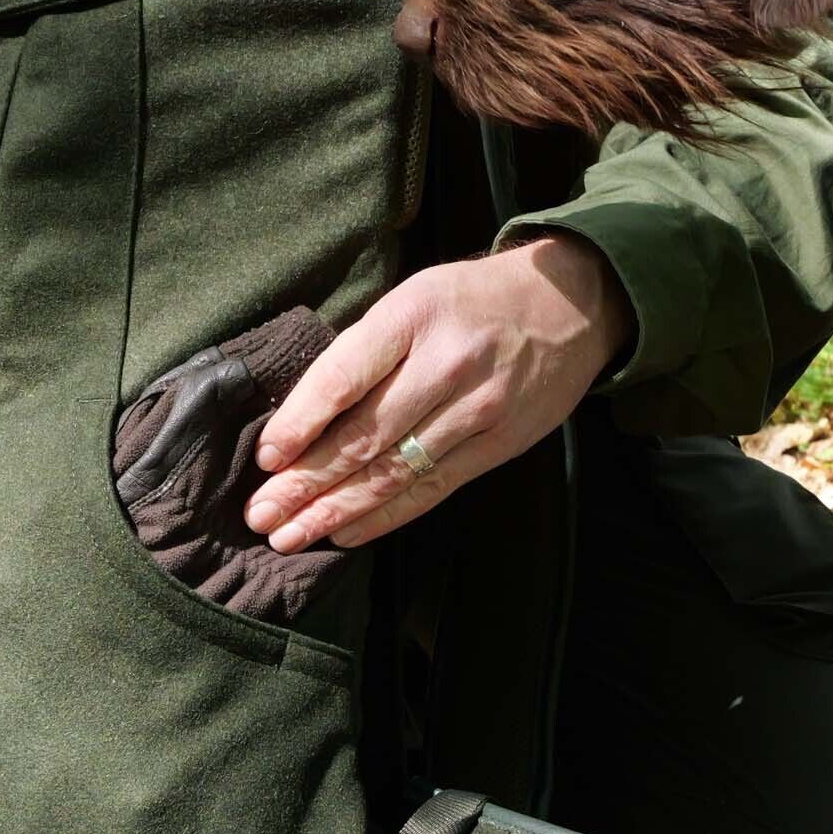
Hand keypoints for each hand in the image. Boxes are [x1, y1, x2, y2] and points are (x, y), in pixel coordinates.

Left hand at [245, 236, 633, 552]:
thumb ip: (367, 350)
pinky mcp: (501, 444)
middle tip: (261, 515)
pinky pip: (433, 489)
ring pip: (395, 472)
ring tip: (290, 535)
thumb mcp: (416, 298)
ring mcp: (479, 407)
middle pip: (365, 436)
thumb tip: (301, 417)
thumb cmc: (472, 300)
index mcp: (414, 315)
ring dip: (336, 510)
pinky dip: (385, 517)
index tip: (266, 457)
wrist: (571, 303)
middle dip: (305, 483)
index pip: (344, 377)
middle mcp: (446, 363)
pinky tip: (345, 533)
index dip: (300, 423)